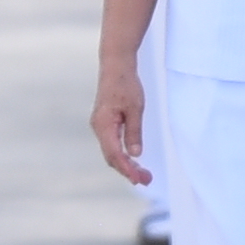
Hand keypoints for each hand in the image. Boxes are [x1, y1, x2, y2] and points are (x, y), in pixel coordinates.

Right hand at [89, 67, 150, 186]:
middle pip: (111, 157)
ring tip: (142, 173)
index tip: (141, 179)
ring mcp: (100, 126)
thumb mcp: (135, 108)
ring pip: (111, 152)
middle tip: (146, 179)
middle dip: (128, 170)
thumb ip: (134, 132)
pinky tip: (133, 159)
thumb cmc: (125, 83)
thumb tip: (135, 154)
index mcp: (104, 124)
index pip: (115, 154)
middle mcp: (98, 127)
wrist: (116, 65)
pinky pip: (112, 144)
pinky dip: (122, 155)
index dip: (127, 169)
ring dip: (125, 164)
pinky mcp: (104, 123)